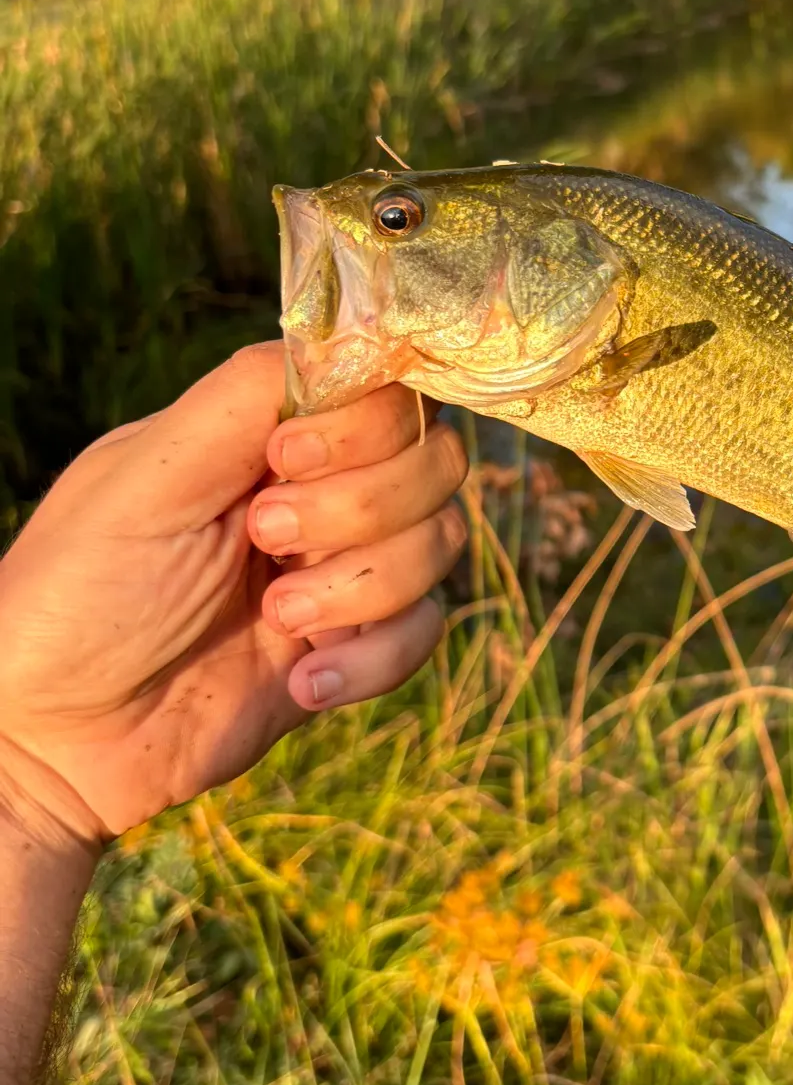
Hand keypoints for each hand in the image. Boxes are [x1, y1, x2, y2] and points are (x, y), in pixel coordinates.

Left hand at [0, 343, 468, 849]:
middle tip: (261, 540)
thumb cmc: (77, 596)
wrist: (59, 742)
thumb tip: (346, 342)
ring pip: (443, 541)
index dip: (362, 426)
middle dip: (361, 508)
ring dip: (361, 587)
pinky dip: (372, 659)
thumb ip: (244, 397)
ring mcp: (346, 567)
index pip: (384, 390)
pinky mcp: (359, 644)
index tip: (284, 461)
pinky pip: (427, 630)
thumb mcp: (146, 476)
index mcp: (270, 434)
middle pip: (434, 458)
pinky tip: (302, 683)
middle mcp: (323, 489)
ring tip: (276, 619)